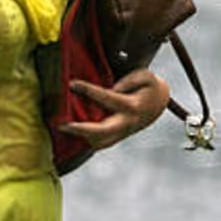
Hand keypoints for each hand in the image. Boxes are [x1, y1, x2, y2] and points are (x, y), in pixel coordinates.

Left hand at [56, 69, 170, 149]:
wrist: (158, 104)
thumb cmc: (149, 88)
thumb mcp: (146, 76)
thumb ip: (130, 80)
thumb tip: (113, 89)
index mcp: (132, 106)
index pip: (107, 97)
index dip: (88, 90)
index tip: (72, 83)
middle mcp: (126, 123)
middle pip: (101, 132)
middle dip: (81, 129)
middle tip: (62, 125)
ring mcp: (121, 133)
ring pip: (99, 142)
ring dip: (81, 137)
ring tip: (61, 127)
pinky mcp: (117, 137)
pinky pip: (100, 143)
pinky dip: (85, 139)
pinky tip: (71, 132)